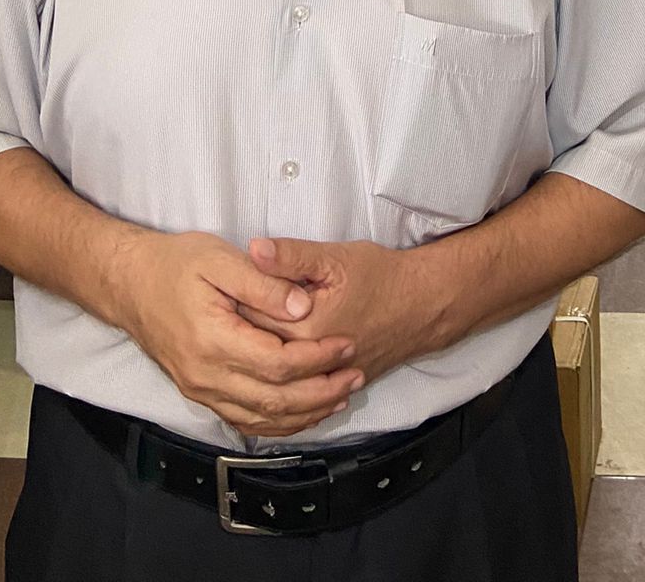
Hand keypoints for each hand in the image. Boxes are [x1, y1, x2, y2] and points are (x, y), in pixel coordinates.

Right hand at [115, 231, 364, 439]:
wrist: (129, 284)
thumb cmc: (176, 264)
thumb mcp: (220, 259)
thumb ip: (263, 283)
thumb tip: (304, 306)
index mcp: (212, 341)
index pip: (277, 364)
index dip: (317, 358)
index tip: (347, 345)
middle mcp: (205, 376)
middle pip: (274, 400)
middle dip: (321, 391)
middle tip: (355, 375)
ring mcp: (200, 390)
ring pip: (261, 418)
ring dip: (305, 413)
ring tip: (340, 396)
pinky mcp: (199, 393)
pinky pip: (244, 421)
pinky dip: (278, 422)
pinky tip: (303, 412)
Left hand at [241, 236, 441, 385]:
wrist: (422, 306)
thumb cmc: (380, 277)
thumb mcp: (335, 259)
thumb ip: (291, 256)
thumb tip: (253, 248)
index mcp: (304, 330)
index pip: (247, 323)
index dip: (232, 303)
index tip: (222, 288)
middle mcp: (309, 365)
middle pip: (254, 353)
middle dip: (237, 333)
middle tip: (226, 309)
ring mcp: (321, 382)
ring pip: (271, 378)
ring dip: (252, 361)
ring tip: (241, 338)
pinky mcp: (331, 388)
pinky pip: (292, 396)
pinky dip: (274, 388)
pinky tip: (263, 370)